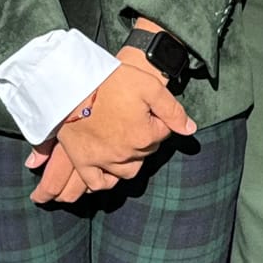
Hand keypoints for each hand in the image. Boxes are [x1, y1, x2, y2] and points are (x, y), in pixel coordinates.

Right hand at [29, 57, 194, 205]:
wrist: (73, 82)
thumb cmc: (111, 80)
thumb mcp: (149, 86)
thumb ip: (172, 110)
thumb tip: (190, 129)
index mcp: (144, 136)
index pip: (163, 133)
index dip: (156, 118)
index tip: (144, 106)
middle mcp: (126, 154)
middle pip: (146, 151)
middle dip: (144, 136)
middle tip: (132, 117)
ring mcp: (103, 160)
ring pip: (128, 170)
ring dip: (131, 158)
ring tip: (124, 140)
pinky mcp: (83, 160)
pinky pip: (98, 182)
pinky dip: (106, 179)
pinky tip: (108, 170)